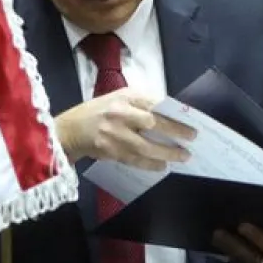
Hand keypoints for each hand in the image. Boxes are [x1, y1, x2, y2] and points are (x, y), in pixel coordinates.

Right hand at [53, 88, 195, 169]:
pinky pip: (135, 160)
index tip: (189, 118)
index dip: (172, 112)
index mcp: (124, 97)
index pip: (153, 103)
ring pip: (146, 145)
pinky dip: (150, 164)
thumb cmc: (98, 111)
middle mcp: (120, 113)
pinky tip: (162, 165)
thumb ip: (140, 103)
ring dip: (167, 152)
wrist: (70, 129)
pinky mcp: (110, 151)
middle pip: (152, 123)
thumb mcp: (117, 98)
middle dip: (175, 131)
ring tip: (183, 156)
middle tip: (192, 138)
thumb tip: (168, 113)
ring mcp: (114, 134)